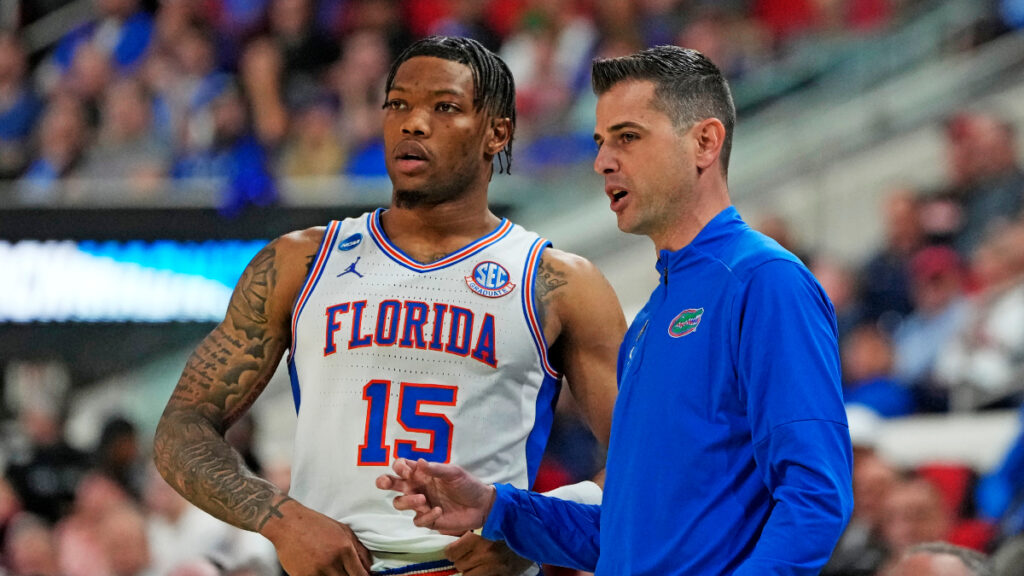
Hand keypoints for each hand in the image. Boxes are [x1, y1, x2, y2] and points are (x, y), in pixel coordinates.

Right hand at [260, 499, 371, 575]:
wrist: (287, 523)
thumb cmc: (316, 524)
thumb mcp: (343, 530)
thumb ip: (360, 550)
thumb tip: (370, 568)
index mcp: (344, 549)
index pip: (360, 575)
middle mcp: (331, 562)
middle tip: (348, 572)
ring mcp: (315, 571)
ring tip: (333, 570)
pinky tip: (321, 572)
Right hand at [376, 458, 494, 534]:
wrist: (481, 505)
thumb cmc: (467, 485)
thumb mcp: (454, 472)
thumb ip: (436, 469)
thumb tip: (418, 462)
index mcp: (422, 473)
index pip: (402, 467)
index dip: (399, 468)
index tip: (407, 472)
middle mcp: (418, 487)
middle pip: (393, 484)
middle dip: (385, 482)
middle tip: (384, 483)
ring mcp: (421, 504)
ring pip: (400, 503)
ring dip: (407, 501)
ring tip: (423, 500)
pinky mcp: (428, 520)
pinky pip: (417, 520)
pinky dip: (426, 516)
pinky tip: (439, 511)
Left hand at [445, 532, 534, 575]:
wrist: (536, 532)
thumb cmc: (509, 523)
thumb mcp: (489, 522)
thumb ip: (469, 528)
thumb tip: (448, 534)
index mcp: (479, 538)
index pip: (452, 552)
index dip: (452, 551)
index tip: (454, 550)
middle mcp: (485, 554)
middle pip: (460, 565)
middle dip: (461, 560)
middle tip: (467, 555)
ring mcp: (495, 567)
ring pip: (468, 575)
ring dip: (470, 570)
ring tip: (476, 563)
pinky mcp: (504, 575)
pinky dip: (482, 574)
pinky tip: (486, 568)